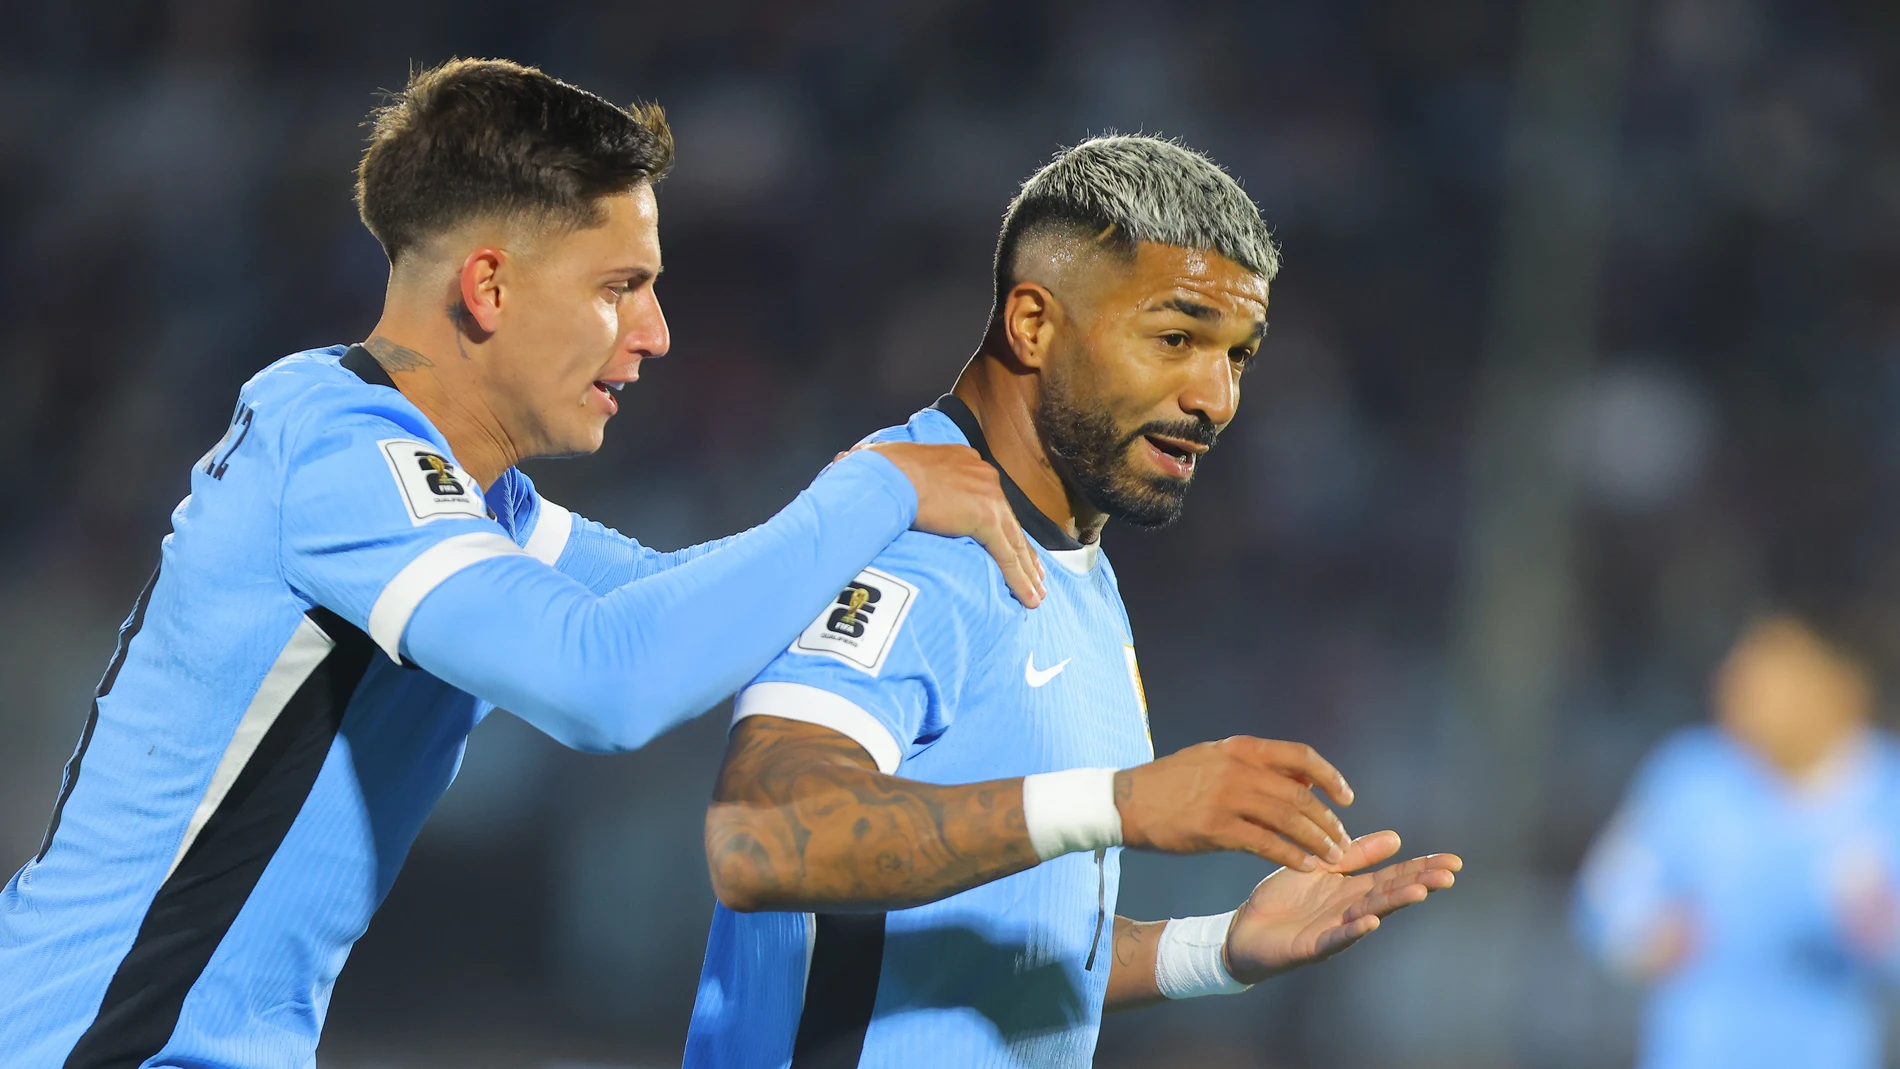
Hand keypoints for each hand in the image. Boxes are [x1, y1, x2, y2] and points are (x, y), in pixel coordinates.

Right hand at [860, 442, 1044, 607]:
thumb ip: (902, 479)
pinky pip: (1007, 555)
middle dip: (1023, 551)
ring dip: (1027, 571)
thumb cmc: (880, 471)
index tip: (1008, 542)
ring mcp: (988, 496)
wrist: (887, 474)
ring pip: (1014, 541)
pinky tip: (1028, 597)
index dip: (1000, 524)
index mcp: (964, 461)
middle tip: (1035, 574)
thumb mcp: (896, 467)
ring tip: (1035, 594)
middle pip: (1008, 521)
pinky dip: (1019, 578)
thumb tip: (863, 473)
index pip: (987, 500)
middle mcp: (983, 475)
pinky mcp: (986, 518)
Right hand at [1115, 736, 1355, 870]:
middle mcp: (1238, 769)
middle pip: (1300, 794)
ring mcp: (1227, 798)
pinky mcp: (1216, 829)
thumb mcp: (1212, 758)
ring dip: (1316, 840)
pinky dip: (1291, 856)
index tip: (1347, 797)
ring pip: (1288, 820)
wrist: (1125, 800)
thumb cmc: (1170, 782)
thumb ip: (1253, 765)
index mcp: (1240, 748)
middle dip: (1328, 820)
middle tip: (1344, 840)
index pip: (1300, 756)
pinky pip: (1265, 844)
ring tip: (1333, 858)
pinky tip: (1306, 867)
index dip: (1330, 776)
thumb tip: (1299, 778)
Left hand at [1223, 830, 1461, 982]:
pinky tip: (1371, 921)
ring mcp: (1334, 930)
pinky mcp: (1311, 946)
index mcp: (1353, 890)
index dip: (1423, 867)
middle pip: (1390, 894)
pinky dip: (1353, 930)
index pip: (1394, 876)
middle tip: (1450, 875)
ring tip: (1421, 890)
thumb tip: (1396, 838)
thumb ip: (1354, 855)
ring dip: (1394, 903)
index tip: (1453, 860)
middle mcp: (1350, 911)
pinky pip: (1335, 938)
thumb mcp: (1321, 867)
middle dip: (1420, 883)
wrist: (1244, 930)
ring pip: (1370, 914)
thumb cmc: (1284, 900)